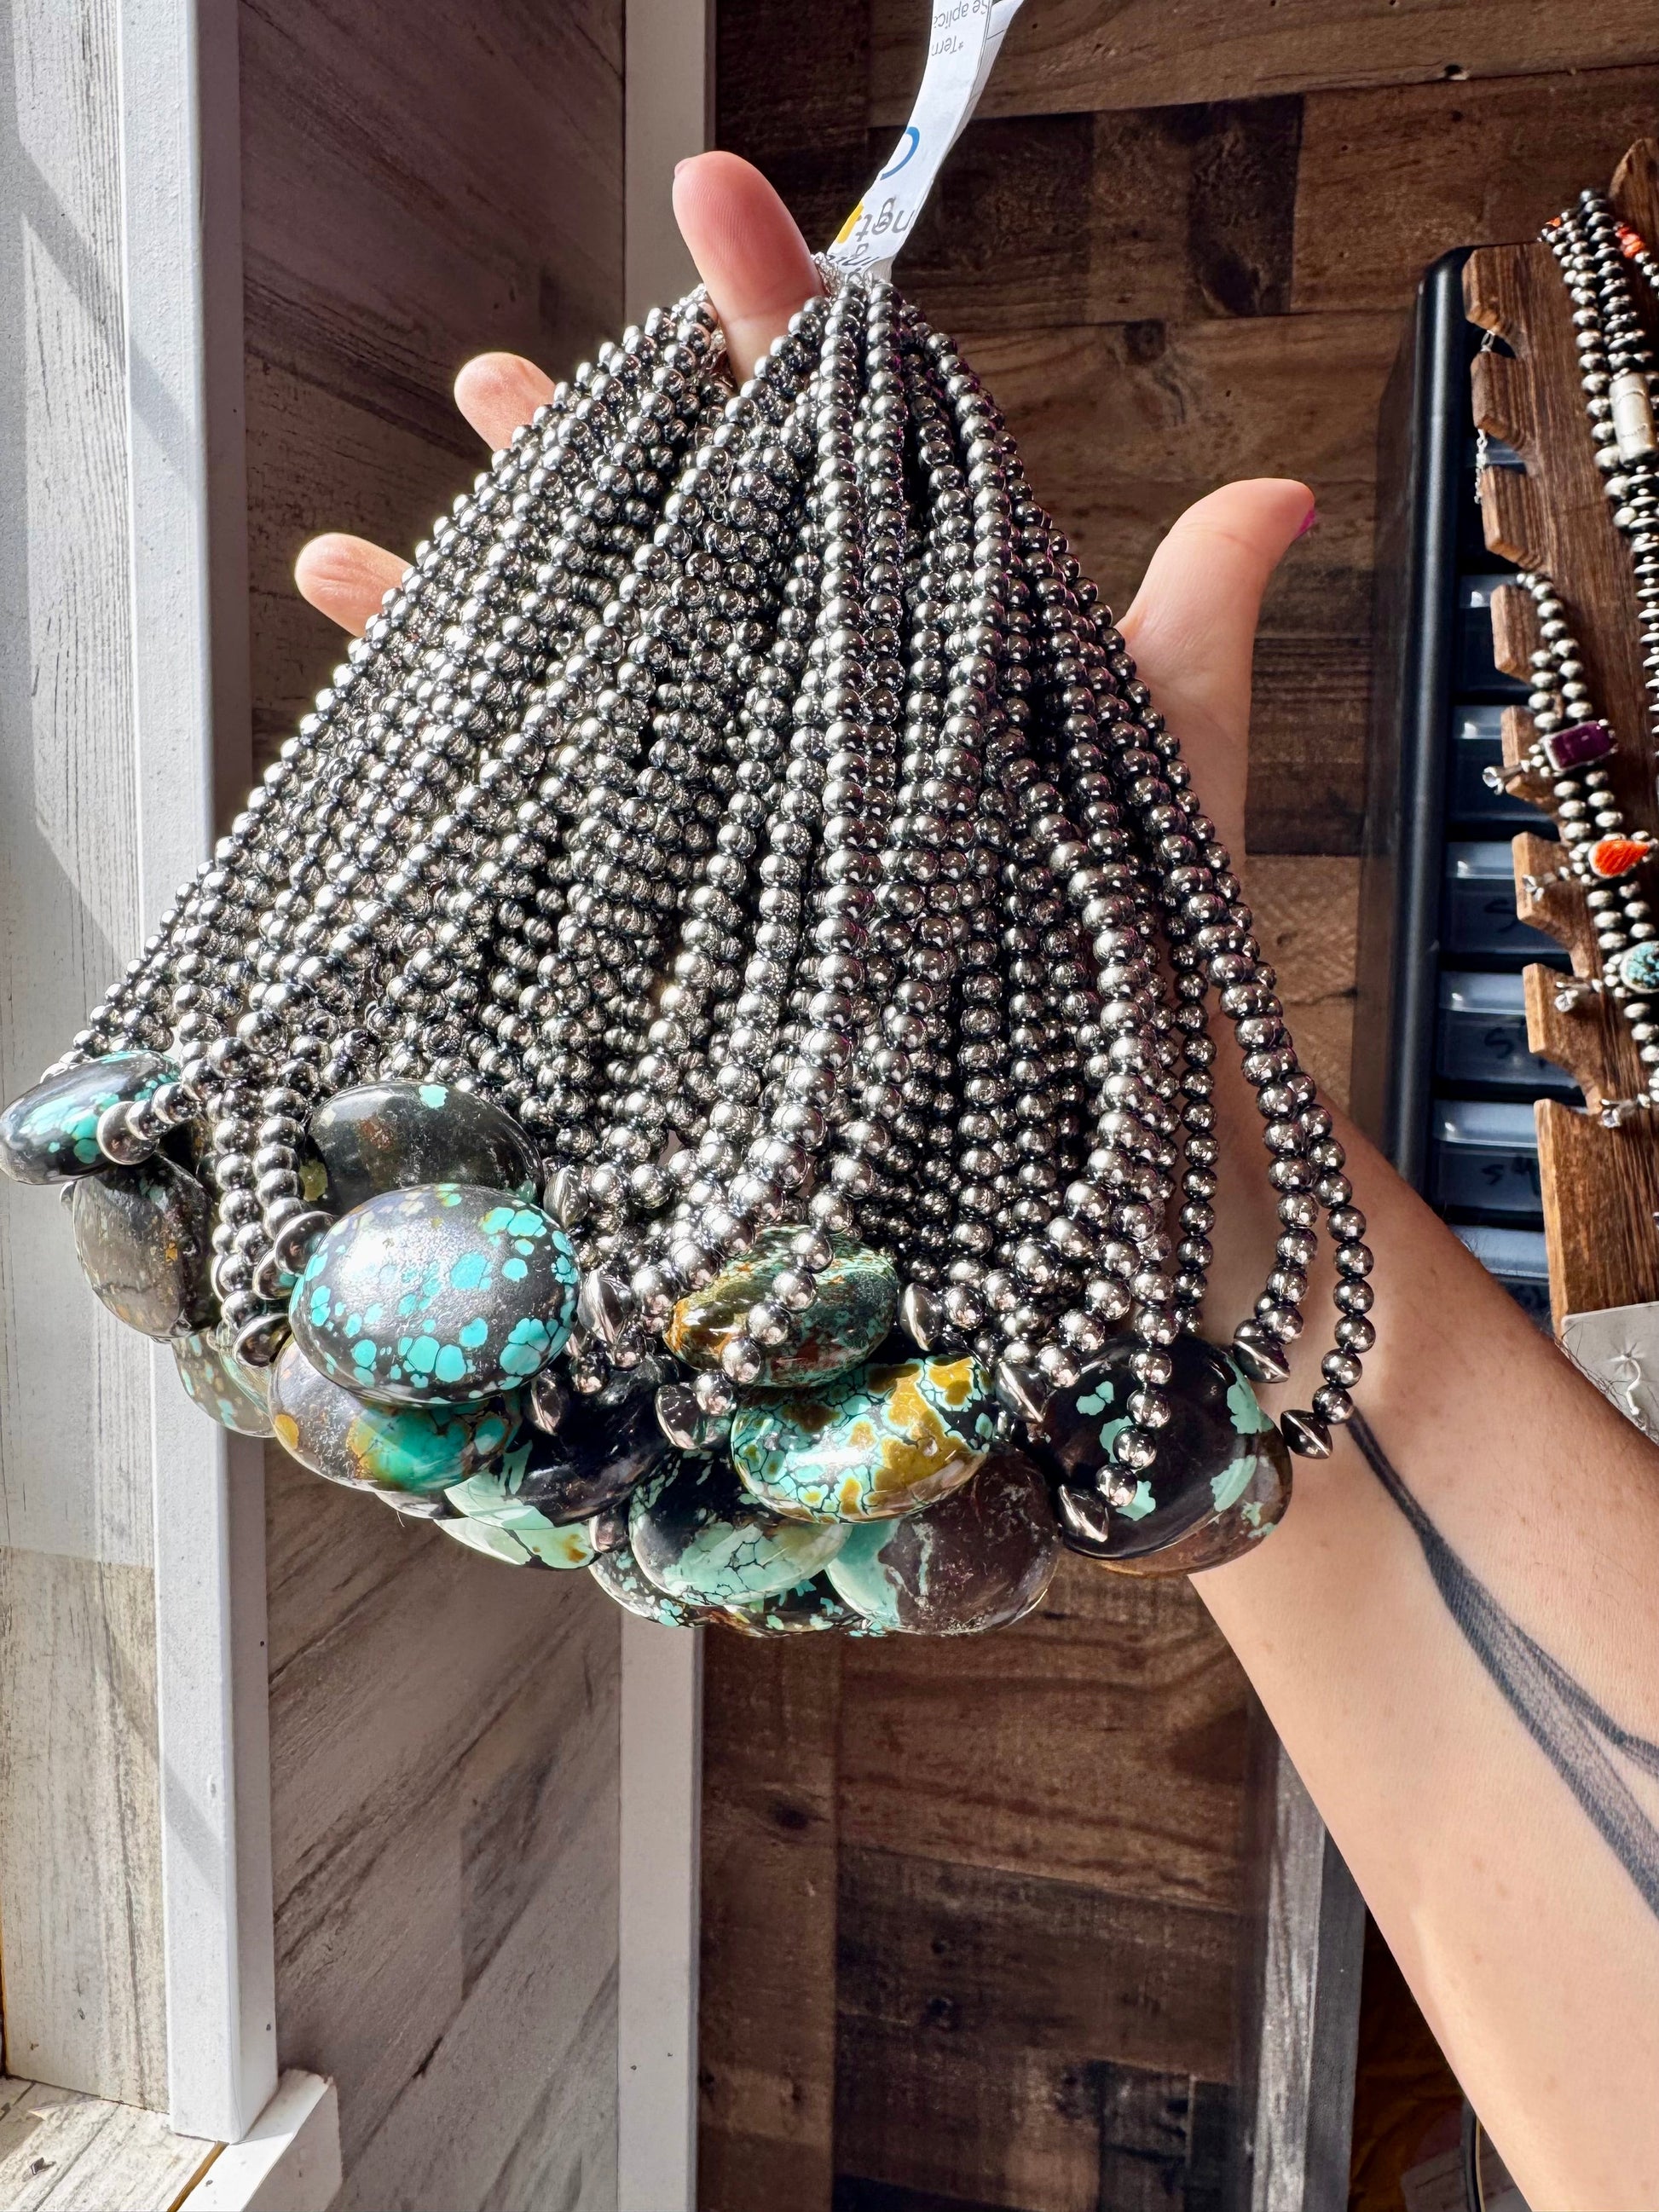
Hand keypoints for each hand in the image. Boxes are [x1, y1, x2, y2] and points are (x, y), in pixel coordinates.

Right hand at [292, 153, 1310, 869]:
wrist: (1102, 1129)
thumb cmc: (1147, 947)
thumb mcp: (1167, 764)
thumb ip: (1190, 621)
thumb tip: (1282, 488)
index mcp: (925, 629)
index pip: (844, 437)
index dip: (777, 314)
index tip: (718, 204)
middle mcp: (821, 695)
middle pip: (694, 533)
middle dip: (597, 444)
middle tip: (501, 377)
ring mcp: (745, 784)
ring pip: (611, 644)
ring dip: (505, 562)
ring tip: (415, 487)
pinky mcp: (689, 886)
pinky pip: (562, 785)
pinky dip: (457, 725)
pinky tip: (363, 635)